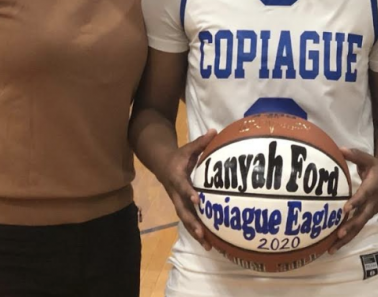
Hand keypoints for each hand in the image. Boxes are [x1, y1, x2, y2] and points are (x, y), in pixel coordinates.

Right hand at [159, 129, 216, 248]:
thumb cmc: (179, 156)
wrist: (162, 164)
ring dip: (195, 232)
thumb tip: (215, 131)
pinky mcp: (181, 207)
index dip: (189, 193)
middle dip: (192, 222)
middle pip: (182, 210)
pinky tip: (208, 243)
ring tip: (207, 245)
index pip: (182, 186)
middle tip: (202, 233)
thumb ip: (201, 142)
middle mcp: (175, 193)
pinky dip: (197, 232)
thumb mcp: (188, 148)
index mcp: (176, 178)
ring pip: (185, 220)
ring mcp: (177, 202)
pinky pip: (188, 221)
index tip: (198, 200)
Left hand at [329, 148, 377, 253]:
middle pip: (362, 216)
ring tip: (333, 248)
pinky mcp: (368, 216)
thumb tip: (339, 148)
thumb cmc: (377, 167)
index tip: (345, 209)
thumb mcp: (368, 159)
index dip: (356, 202)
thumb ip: (354, 155)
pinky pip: (358, 228)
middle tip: (339, 234)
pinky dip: (348, 237)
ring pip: (360, 226)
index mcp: (373, 186)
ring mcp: (371, 211)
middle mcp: (373, 202)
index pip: (364, 195)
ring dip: (347, 238)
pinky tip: (336, 245)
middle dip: (351, 226)